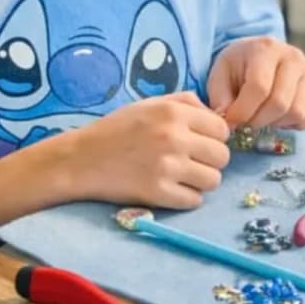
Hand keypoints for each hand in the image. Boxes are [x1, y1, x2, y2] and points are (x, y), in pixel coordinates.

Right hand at [66, 92, 230, 208]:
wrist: (81, 159)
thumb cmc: (117, 129)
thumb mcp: (150, 103)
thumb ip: (185, 103)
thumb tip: (219, 116)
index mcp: (174, 112)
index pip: (222, 130)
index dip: (213, 138)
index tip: (199, 144)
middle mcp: (174, 138)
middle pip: (222, 157)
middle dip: (210, 161)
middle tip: (190, 162)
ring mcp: (167, 167)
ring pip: (213, 181)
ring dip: (201, 181)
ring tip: (182, 177)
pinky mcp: (158, 193)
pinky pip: (194, 201)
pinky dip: (186, 198)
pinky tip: (171, 190)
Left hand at [207, 36, 304, 129]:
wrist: (258, 56)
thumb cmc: (237, 68)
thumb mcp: (220, 76)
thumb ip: (220, 99)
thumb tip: (228, 123)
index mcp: (265, 49)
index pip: (259, 87)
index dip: (243, 112)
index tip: (231, 122)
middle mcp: (293, 57)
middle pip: (279, 103)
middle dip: (257, 121)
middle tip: (245, 123)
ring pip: (297, 112)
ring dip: (276, 124)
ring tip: (262, 117)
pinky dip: (299, 123)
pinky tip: (282, 117)